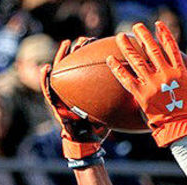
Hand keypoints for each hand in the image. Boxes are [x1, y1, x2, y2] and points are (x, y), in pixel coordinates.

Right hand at [42, 38, 109, 158]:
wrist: (87, 143)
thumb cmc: (100, 128)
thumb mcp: (111, 111)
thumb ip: (118, 102)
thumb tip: (140, 96)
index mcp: (88, 89)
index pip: (89, 67)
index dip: (92, 54)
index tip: (97, 43)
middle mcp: (76, 89)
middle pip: (75, 65)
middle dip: (78, 51)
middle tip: (83, 40)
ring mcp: (64, 94)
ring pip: (61, 72)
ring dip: (62, 57)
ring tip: (66, 45)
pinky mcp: (55, 103)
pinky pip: (49, 89)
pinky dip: (45, 78)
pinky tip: (46, 68)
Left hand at [107, 21, 186, 146]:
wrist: (182, 129)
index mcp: (180, 73)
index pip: (171, 48)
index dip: (164, 35)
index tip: (158, 25)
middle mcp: (165, 75)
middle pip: (152, 50)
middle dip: (144, 35)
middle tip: (137, 26)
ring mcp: (152, 84)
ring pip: (137, 61)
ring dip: (127, 47)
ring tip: (120, 37)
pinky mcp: (141, 94)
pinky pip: (126, 79)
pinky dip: (117, 68)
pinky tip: (110, 59)